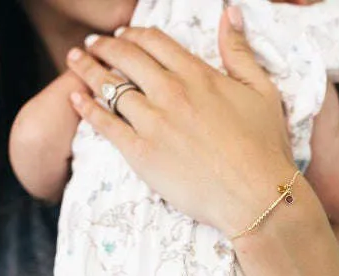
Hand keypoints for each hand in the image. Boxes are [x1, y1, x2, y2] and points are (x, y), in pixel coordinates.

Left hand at [67, 8, 301, 237]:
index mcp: (198, 75)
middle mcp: (171, 92)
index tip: (122, 35)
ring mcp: (153, 123)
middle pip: (127, 58)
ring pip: (111, 87)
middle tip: (92, 44)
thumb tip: (229, 12)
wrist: (254, 195)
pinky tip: (74, 97)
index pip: (155, 42)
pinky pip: (105, 124)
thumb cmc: (264, 147)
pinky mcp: (140, 153)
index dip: (134, 34)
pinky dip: (87, 108)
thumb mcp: (262, 91)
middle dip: (104, 46)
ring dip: (88, 70)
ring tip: (75, 62)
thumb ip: (239, 51)